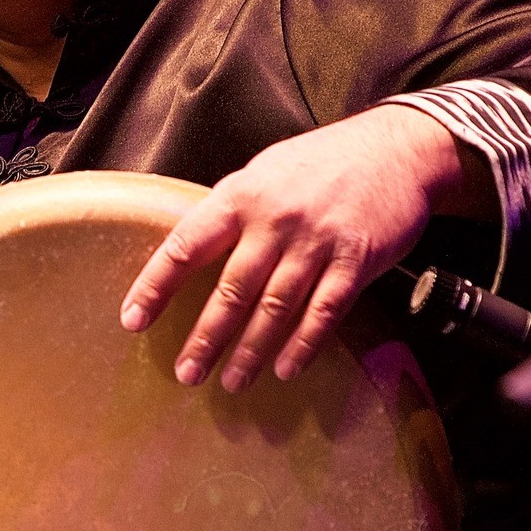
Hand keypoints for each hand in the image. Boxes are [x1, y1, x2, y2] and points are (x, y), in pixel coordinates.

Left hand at [119, 105, 484, 390]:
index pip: (186, 246)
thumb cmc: (320, 164)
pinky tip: (285, 369)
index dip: (156, 286)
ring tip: (231, 382)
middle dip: (206, 337)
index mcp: (240, 196)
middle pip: (231, 290)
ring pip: (275, 308)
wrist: (398, 149)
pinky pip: (323, 313)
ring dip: (250, 351)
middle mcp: (275, 220)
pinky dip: (302, 345)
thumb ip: (230, 214)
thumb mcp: (263, 174)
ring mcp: (317, 242)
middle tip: (186, 373)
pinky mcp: (356, 261)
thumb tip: (190, 256)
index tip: (133, 321)